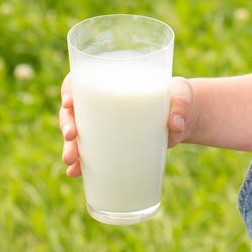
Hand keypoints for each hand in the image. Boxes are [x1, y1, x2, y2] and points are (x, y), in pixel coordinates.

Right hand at [59, 72, 195, 176]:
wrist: (184, 119)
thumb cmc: (179, 98)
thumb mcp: (182, 95)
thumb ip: (181, 105)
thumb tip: (175, 124)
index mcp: (115, 81)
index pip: (82, 79)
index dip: (69, 88)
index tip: (70, 102)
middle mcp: (104, 103)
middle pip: (74, 109)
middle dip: (67, 124)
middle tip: (71, 136)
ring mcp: (106, 126)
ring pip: (77, 134)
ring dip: (69, 147)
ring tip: (71, 163)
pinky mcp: (112, 144)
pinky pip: (89, 153)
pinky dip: (81, 164)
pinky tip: (75, 173)